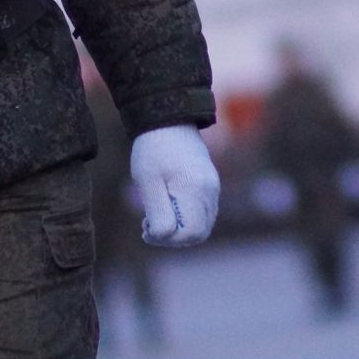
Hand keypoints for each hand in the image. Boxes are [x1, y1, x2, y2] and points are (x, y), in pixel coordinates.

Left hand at [129, 124, 219, 246]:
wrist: (169, 119)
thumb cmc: (153, 150)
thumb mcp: (148, 182)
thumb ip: (157, 213)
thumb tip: (164, 236)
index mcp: (196, 190)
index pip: (190, 235)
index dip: (167, 239)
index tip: (145, 228)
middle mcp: (210, 192)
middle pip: (199, 234)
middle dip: (173, 237)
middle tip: (149, 223)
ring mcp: (213, 188)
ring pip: (202, 225)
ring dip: (179, 229)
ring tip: (156, 213)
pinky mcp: (211, 184)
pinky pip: (203, 213)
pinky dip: (186, 218)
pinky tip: (167, 204)